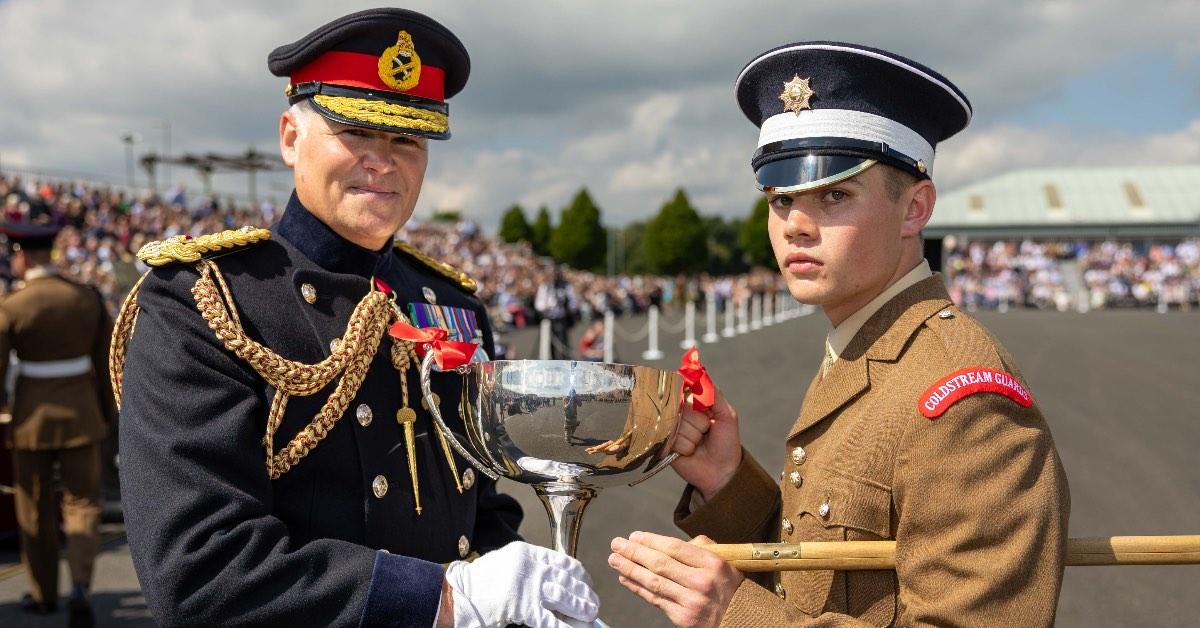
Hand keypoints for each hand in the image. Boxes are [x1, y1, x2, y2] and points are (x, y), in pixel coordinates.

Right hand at [444, 541, 599, 627]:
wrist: (458, 595)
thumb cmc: (481, 583)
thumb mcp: (508, 562)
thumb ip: (531, 566)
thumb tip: (556, 579)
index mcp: (526, 552)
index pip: (563, 562)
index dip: (581, 575)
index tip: (588, 584)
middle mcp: (529, 565)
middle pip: (568, 579)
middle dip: (585, 594)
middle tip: (593, 604)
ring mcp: (525, 585)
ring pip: (564, 598)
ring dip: (581, 610)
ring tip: (590, 617)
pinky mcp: (520, 606)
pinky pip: (550, 620)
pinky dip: (565, 627)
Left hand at [609, 532, 742, 627]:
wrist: (743, 620)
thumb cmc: (732, 588)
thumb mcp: (726, 562)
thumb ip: (702, 548)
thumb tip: (672, 542)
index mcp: (712, 564)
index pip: (674, 548)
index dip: (650, 541)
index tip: (634, 536)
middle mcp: (701, 582)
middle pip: (660, 564)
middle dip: (634, 553)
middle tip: (616, 544)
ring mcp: (691, 602)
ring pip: (653, 582)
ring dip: (630, 570)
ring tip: (614, 560)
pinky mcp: (683, 618)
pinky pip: (655, 600)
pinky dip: (637, 588)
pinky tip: (626, 578)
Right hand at [671, 387, 741, 499]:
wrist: (722, 471)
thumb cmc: (726, 443)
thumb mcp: (727, 415)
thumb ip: (714, 394)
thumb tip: (701, 372)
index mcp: (694, 405)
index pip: (684, 389)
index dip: (691, 396)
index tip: (698, 404)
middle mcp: (680, 415)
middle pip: (681, 407)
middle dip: (698, 421)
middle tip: (706, 431)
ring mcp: (671, 429)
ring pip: (678, 424)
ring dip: (693, 436)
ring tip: (699, 444)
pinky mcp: (664, 445)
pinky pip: (673, 439)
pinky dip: (686, 447)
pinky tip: (691, 452)